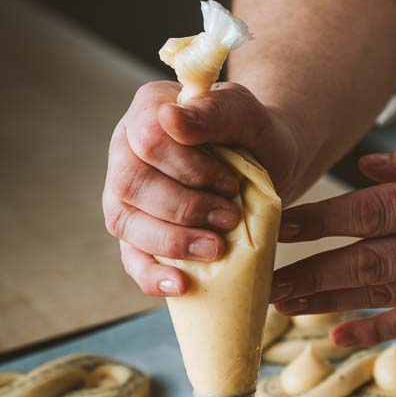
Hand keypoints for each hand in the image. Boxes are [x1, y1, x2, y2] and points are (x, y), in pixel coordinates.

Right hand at [103, 80, 300, 295]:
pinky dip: (152, 275)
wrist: (269, 163)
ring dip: (172, 241)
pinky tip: (179, 284)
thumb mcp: (248, 115)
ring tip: (215, 249)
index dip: (189, 167)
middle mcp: (127, 151)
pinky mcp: (137, 234)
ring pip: (125, 222)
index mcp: (148, 112)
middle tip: (228, 218)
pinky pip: (131, 258)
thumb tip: (170, 118)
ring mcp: (126, 195)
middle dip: (183, 208)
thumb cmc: (255, 135)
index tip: (228, 183)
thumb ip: (215, 112)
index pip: (148, 138)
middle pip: (130, 184)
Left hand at [271, 130, 395, 344]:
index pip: (368, 212)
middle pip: (363, 261)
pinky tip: (336, 338)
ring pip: (377, 296)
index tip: (278, 224)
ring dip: (326, 302)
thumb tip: (362, 170)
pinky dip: (372, 332)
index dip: (319, 220)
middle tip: (262, 280)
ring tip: (281, 306)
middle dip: (309, 272)